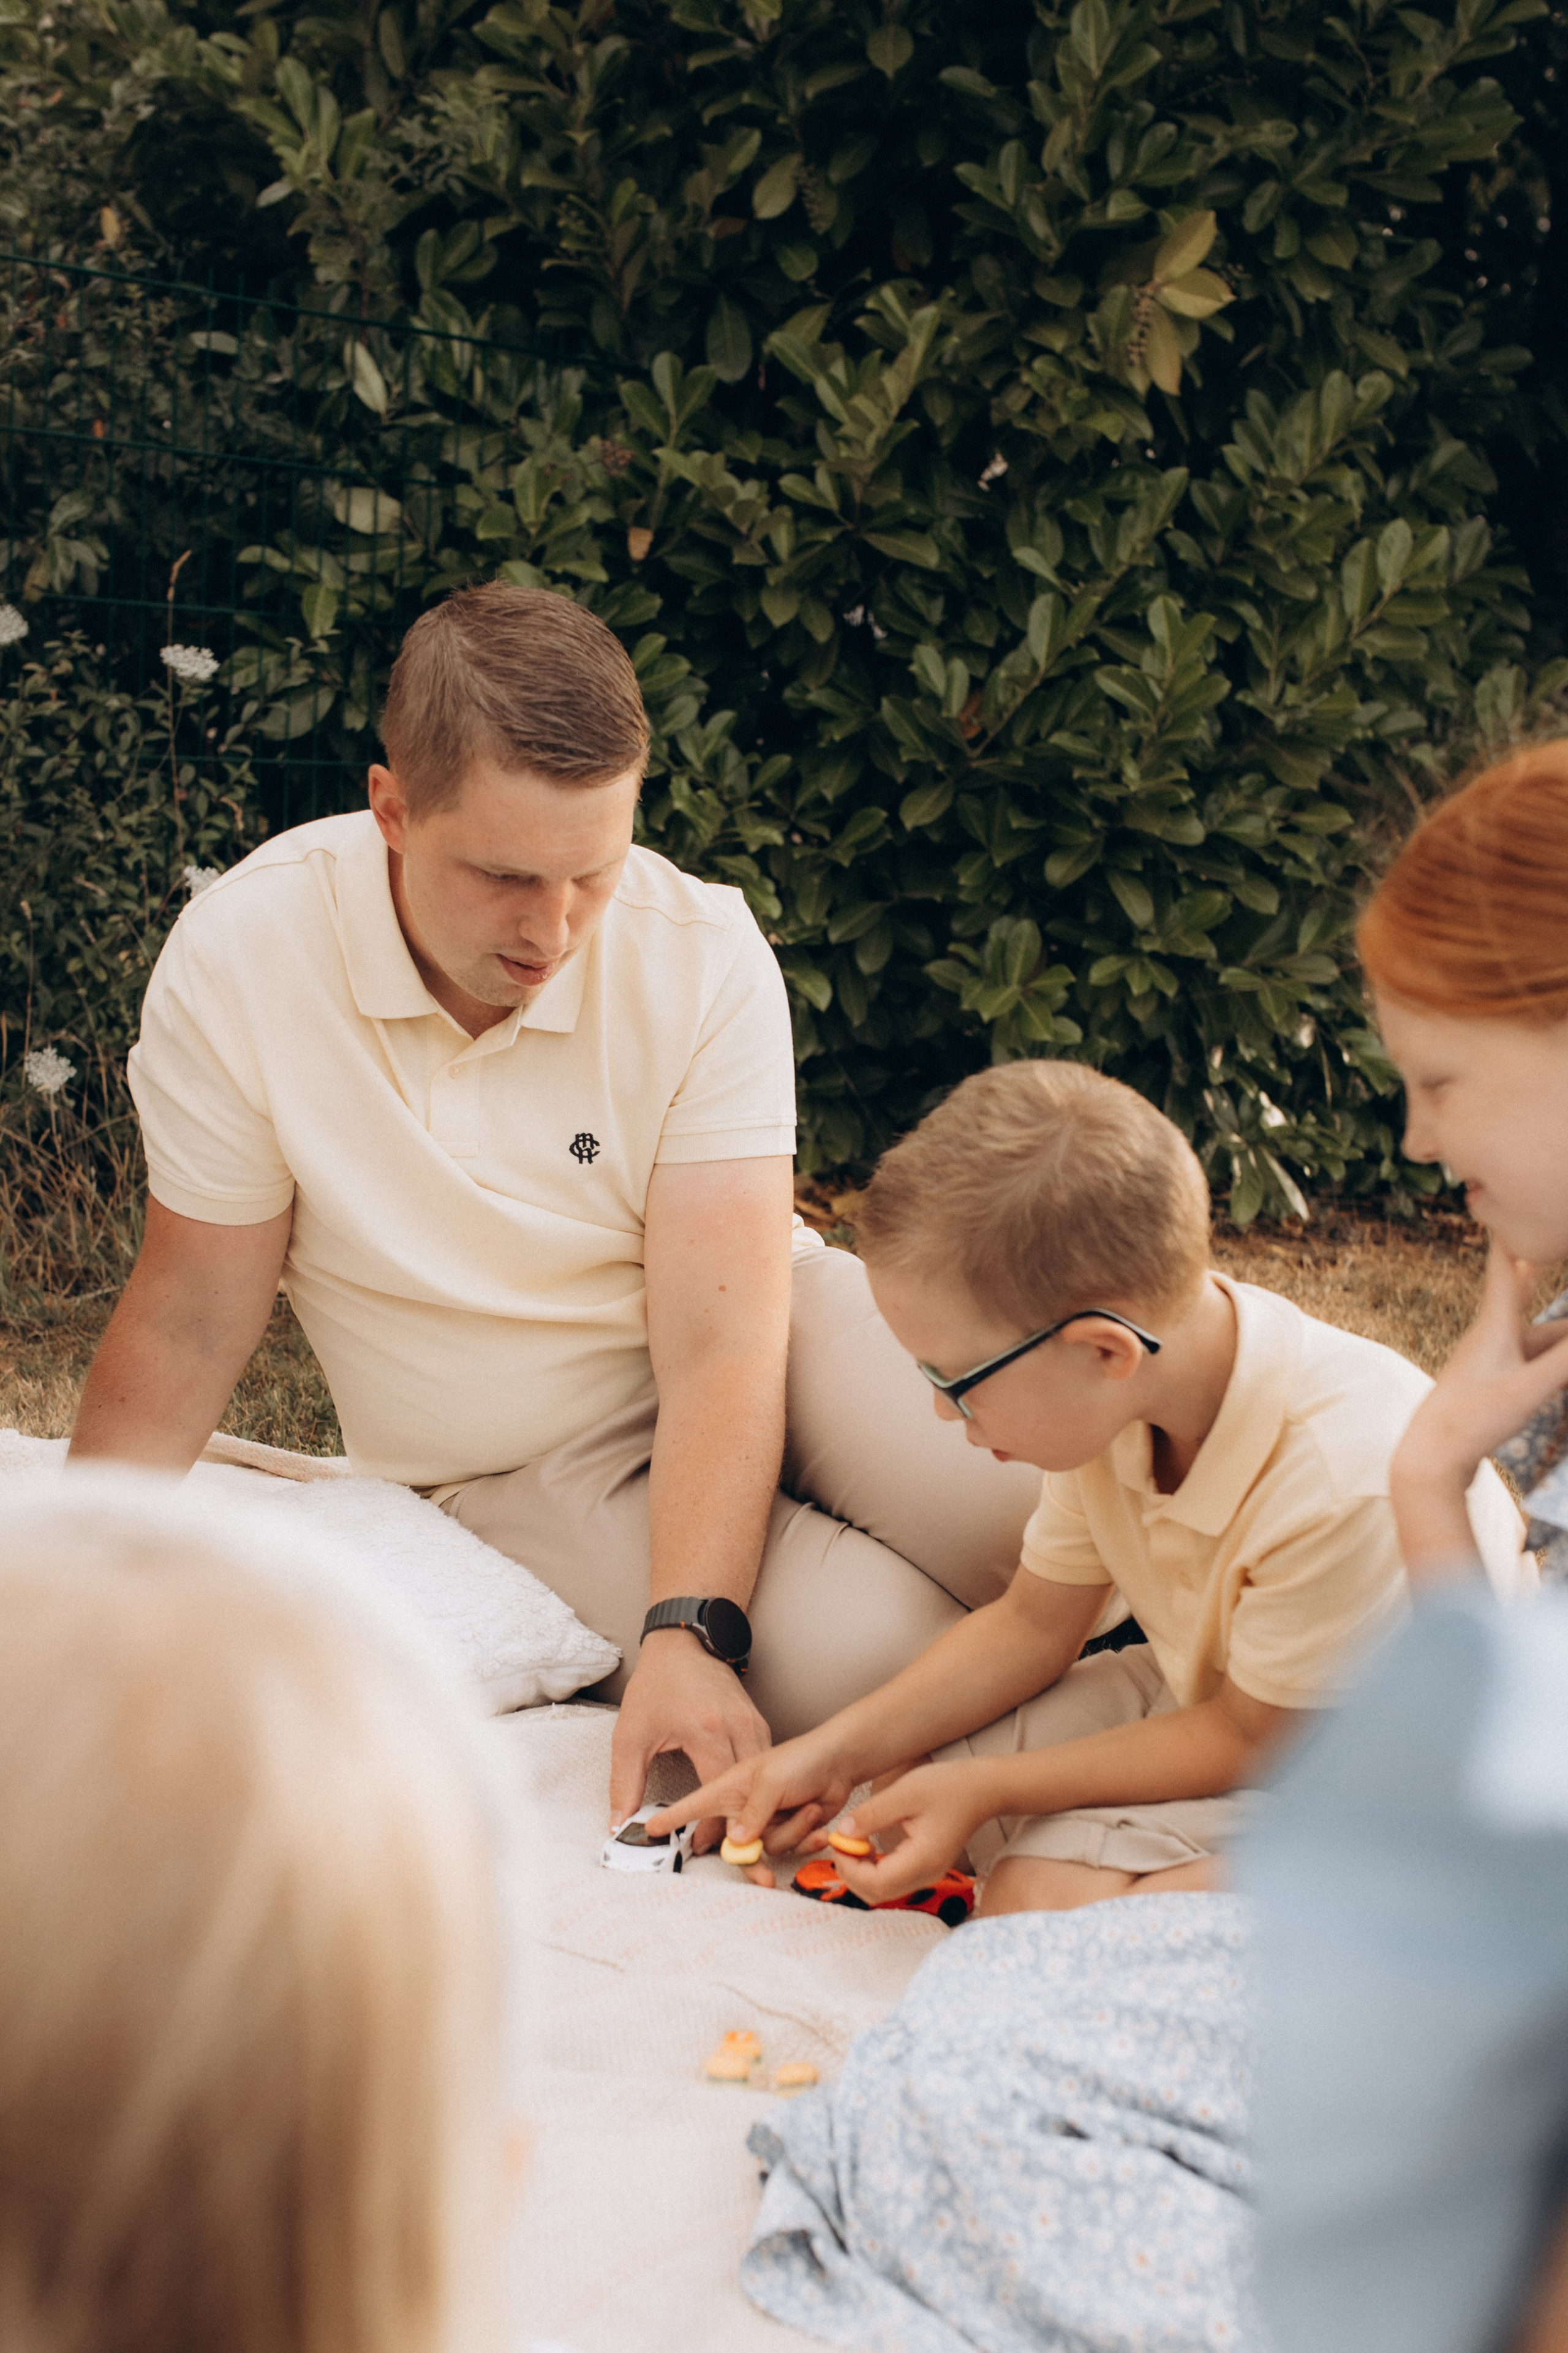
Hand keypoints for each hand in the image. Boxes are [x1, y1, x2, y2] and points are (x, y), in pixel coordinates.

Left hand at [608, 1631, 770, 1855]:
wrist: (681, 1643)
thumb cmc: (656, 1685)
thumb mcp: (630, 1735)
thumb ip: (624, 1783)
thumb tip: (619, 1824)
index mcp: (707, 1731)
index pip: (719, 1793)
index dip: (711, 1826)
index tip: (695, 1846)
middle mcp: (737, 1727)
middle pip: (748, 1791)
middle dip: (736, 1826)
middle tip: (719, 1851)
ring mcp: (752, 1723)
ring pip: (762, 1779)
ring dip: (749, 1807)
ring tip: (731, 1832)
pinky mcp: (757, 1721)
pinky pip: (764, 1763)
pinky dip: (756, 1787)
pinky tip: (741, 1803)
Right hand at [645, 1724, 858, 1888]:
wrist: (841, 1760)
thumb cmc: (802, 1757)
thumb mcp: (771, 1780)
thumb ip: (752, 1812)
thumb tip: (737, 1843)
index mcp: (731, 1787)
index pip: (694, 1805)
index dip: (672, 1817)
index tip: (650, 1828)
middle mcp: (745, 1806)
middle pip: (734, 1845)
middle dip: (752, 1862)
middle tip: (763, 1878)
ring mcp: (768, 1819)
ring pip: (768, 1849)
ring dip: (792, 1834)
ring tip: (807, 1809)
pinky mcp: (790, 1828)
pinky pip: (790, 1849)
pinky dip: (806, 1839)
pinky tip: (819, 1825)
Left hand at [808, 1760, 997, 1905]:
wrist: (982, 1789)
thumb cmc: (946, 1786)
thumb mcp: (904, 1793)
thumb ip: (871, 1815)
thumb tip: (842, 1834)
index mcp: (922, 1860)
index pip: (875, 1883)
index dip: (849, 1867)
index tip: (837, 1841)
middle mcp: (926, 1875)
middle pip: (877, 1893)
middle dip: (851, 1873)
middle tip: (840, 1844)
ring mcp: (927, 1875)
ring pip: (883, 1890)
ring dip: (861, 1872)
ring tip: (852, 1842)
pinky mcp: (925, 1869)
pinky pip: (892, 1880)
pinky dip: (873, 1869)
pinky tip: (868, 1846)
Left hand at [1392, 1245, 1567, 1575]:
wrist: (1429, 1460)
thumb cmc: (1472, 1421)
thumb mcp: (1530, 1389)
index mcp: (1493, 1323)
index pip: (1505, 1262)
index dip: (1513, 1228)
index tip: (1508, 1190)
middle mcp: (1490, 1333)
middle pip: (1525, 1290)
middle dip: (1544, 1265)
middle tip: (1551, 1237)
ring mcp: (1489, 1357)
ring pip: (1537, 1331)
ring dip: (1561, 1327)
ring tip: (1563, 1311)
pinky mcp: (1492, 1381)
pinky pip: (1533, 1356)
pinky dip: (1555, 1354)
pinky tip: (1559, 1355)